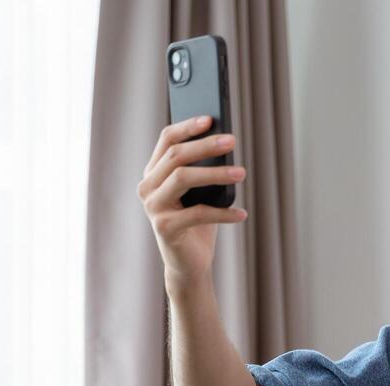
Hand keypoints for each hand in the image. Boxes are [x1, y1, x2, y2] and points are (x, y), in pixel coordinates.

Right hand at [136, 114, 247, 283]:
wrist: (189, 263)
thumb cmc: (197, 223)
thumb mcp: (200, 192)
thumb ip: (203, 169)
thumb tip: (225, 142)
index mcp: (154, 173)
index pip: (167, 140)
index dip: (187, 127)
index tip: (210, 118)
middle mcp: (147, 187)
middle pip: (176, 156)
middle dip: (206, 146)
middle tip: (232, 141)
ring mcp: (153, 207)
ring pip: (183, 178)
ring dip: (216, 174)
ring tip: (241, 173)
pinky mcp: (164, 227)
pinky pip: (198, 214)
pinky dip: (223, 213)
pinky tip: (241, 213)